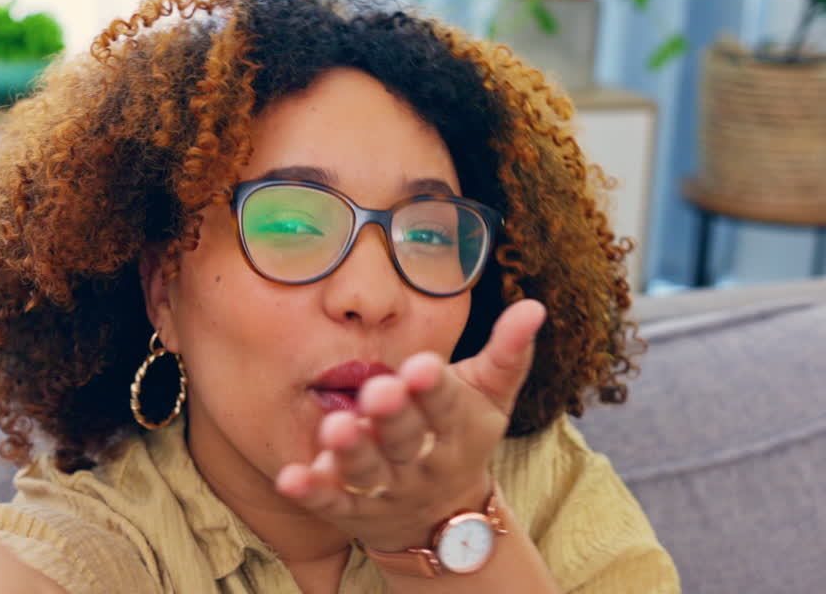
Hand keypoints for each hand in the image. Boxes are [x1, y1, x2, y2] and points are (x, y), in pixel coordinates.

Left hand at [275, 299, 546, 551]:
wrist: (444, 519)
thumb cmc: (461, 436)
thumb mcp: (490, 397)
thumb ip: (508, 354)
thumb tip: (536, 305)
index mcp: (454, 429)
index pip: (446, 406)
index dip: (434, 388)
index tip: (421, 366)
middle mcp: (421, 461)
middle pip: (405, 439)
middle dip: (392, 416)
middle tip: (378, 391)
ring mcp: (386, 488)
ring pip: (367, 471)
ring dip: (351, 451)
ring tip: (333, 428)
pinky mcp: (353, 510)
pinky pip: (332, 503)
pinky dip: (312, 492)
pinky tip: (289, 477)